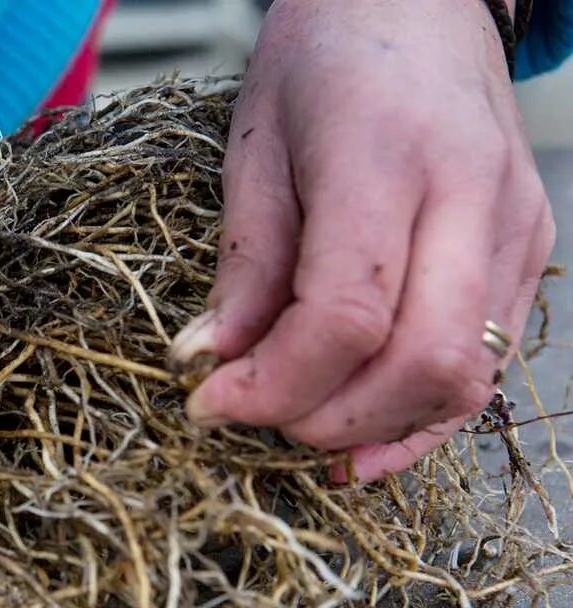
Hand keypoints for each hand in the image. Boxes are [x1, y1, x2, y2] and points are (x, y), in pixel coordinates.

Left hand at [170, 0, 553, 482]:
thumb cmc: (325, 60)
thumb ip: (245, 264)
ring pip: (466, 378)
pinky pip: (487, 362)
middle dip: (326, 419)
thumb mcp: (256, 148)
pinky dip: (423, 414)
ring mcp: (515, 227)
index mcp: (388, 158)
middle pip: (421, 363)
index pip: (345, 316)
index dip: (273, 384)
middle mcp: (472, 198)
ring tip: (299, 427)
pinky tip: (365, 434)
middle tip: (254, 417)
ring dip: (376, 428)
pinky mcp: (528, 250)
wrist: (418, 2)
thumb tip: (212, 363)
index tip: (210, 403)